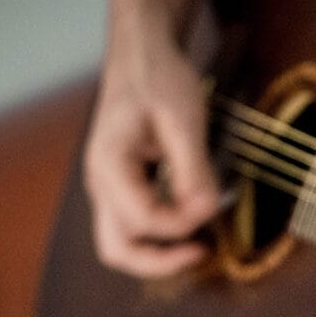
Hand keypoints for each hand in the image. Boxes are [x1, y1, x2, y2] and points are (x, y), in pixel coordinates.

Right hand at [84, 23, 219, 277]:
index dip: (184, 223)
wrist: (142, 54)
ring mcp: (109, 187)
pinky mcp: (124, 186)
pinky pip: (135, 225)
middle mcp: (101, 183)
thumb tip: (207, 210)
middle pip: (117, 250)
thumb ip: (193, 168)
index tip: (214, 204)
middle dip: (161, 262)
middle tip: (203, 252)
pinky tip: (191, 221)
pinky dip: (161, 235)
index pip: (145, 220)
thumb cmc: (159, 78)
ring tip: (200, 244)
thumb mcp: (183, 118)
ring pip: (123, 243)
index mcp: (109, 165)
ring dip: (160, 252)